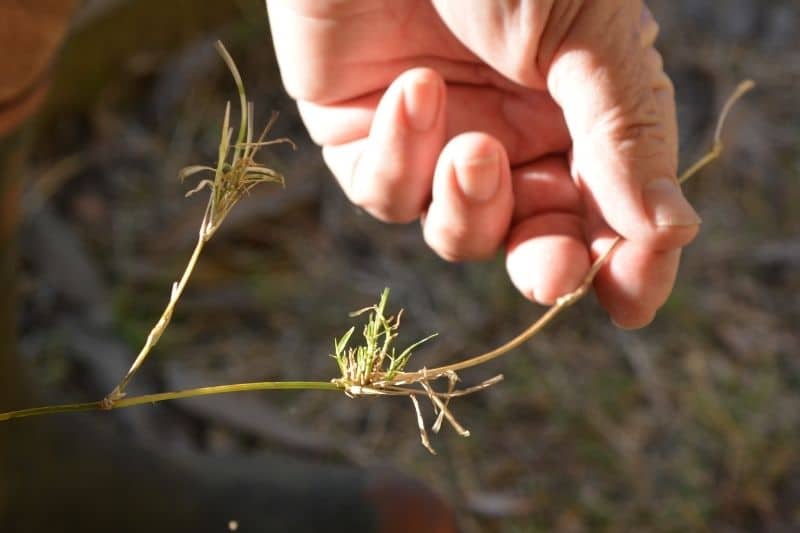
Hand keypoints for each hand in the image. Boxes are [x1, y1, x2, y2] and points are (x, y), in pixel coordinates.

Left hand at [266, 0, 699, 327]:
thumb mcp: (587, 35)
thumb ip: (624, 134)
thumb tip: (673, 230)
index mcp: (578, 113)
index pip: (611, 214)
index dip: (626, 264)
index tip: (632, 299)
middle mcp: (511, 134)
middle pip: (533, 242)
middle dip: (545, 267)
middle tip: (553, 272)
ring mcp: (437, 142)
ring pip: (457, 231)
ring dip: (469, 206)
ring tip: (473, 148)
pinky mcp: (365, 136)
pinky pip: (383, 190)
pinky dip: (399, 157)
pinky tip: (413, 91)